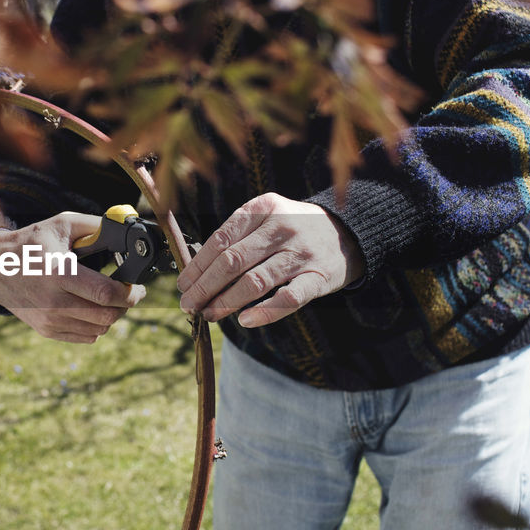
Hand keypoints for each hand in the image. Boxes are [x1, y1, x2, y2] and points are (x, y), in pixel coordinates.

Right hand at [0, 213, 146, 343]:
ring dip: (111, 315)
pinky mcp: (47, 330)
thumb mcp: (62, 224)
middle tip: (126, 293)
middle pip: (107, 315)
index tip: (138, 288)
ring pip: (100, 328)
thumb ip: (96, 226)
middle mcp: (54, 300)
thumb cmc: (32, 243)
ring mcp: (49, 319)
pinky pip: (86, 337)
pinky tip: (90, 308)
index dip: (130, 293)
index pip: (105, 294)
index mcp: (59, 272)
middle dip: (125, 305)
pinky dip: (96, 325)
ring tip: (106, 298)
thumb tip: (126, 230)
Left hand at [176, 193, 362, 327]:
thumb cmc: (293, 229)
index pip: (220, 240)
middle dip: (205, 287)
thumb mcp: (266, 218)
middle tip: (189, 305)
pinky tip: (245, 320)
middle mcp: (281, 228)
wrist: (347, 233)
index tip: (182, 285)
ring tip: (209, 314)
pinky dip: (264, 312)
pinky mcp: (318, 278)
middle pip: (232, 261)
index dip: (197, 266)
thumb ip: (236, 238)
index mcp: (262, 209)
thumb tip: (197, 273)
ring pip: (255, 281)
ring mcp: (301, 253)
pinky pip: (288, 299)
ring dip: (226, 302)